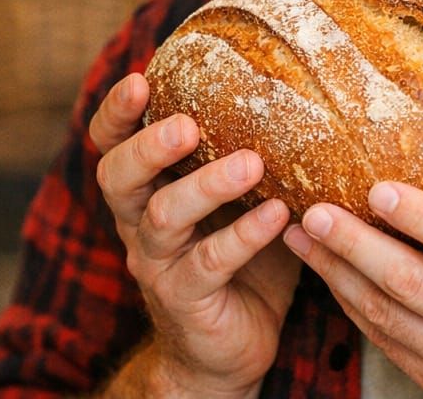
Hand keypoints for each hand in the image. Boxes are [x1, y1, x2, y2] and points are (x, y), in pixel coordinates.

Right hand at [90, 72, 299, 397]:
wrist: (231, 345)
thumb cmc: (243, 251)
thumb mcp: (243, 195)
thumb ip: (254, 148)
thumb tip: (308, 84)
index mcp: (149, 187)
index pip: (113, 143)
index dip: (117, 113)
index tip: (139, 78)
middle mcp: (141, 222)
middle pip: (118, 176)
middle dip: (148, 145)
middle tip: (186, 126)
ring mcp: (159, 263)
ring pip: (163, 218)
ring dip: (207, 186)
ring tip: (252, 163)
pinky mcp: (186, 299)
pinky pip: (209, 264)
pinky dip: (245, 235)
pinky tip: (280, 213)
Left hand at [283, 181, 422, 398]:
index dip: (421, 217)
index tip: (380, 186)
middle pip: (412, 283)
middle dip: (356, 245)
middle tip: (316, 210)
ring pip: (389, 317)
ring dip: (340, 275)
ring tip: (303, 237)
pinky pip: (390, 344)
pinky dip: (355, 310)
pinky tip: (333, 279)